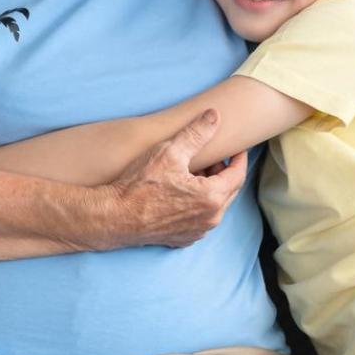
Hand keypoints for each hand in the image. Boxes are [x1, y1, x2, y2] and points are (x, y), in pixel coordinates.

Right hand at [110, 109, 246, 247]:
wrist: (115, 216)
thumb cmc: (141, 185)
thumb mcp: (171, 152)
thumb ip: (197, 133)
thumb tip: (215, 116)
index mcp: (212, 198)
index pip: (238, 174)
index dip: (239, 157)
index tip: (237, 147)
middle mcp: (210, 219)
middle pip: (229, 190)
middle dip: (224, 171)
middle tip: (213, 155)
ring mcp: (197, 231)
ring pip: (215, 204)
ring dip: (211, 186)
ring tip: (195, 169)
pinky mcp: (184, 238)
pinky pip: (201, 217)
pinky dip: (200, 202)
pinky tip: (184, 190)